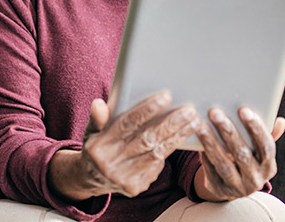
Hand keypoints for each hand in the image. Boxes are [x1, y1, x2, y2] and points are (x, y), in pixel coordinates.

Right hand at [49, 92, 200, 199]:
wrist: (91, 179)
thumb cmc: (96, 147)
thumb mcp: (91, 131)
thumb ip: (97, 118)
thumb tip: (99, 103)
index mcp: (98, 146)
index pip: (126, 125)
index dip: (146, 110)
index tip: (166, 96)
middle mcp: (110, 164)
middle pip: (146, 140)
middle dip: (171, 124)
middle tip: (189, 110)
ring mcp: (123, 178)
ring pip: (157, 153)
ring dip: (178, 137)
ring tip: (193, 121)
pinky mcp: (135, 188)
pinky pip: (156, 166)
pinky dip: (169, 150)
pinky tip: (182, 138)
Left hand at [194, 107, 284, 200]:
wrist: (230, 185)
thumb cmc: (245, 157)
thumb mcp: (257, 150)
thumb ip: (267, 135)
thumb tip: (281, 121)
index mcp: (268, 166)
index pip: (266, 147)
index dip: (256, 128)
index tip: (244, 110)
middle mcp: (255, 179)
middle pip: (242, 154)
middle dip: (229, 132)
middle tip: (215, 112)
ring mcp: (237, 187)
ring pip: (223, 164)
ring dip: (211, 143)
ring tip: (200, 125)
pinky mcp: (219, 190)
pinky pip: (210, 170)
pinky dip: (203, 155)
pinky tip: (196, 140)